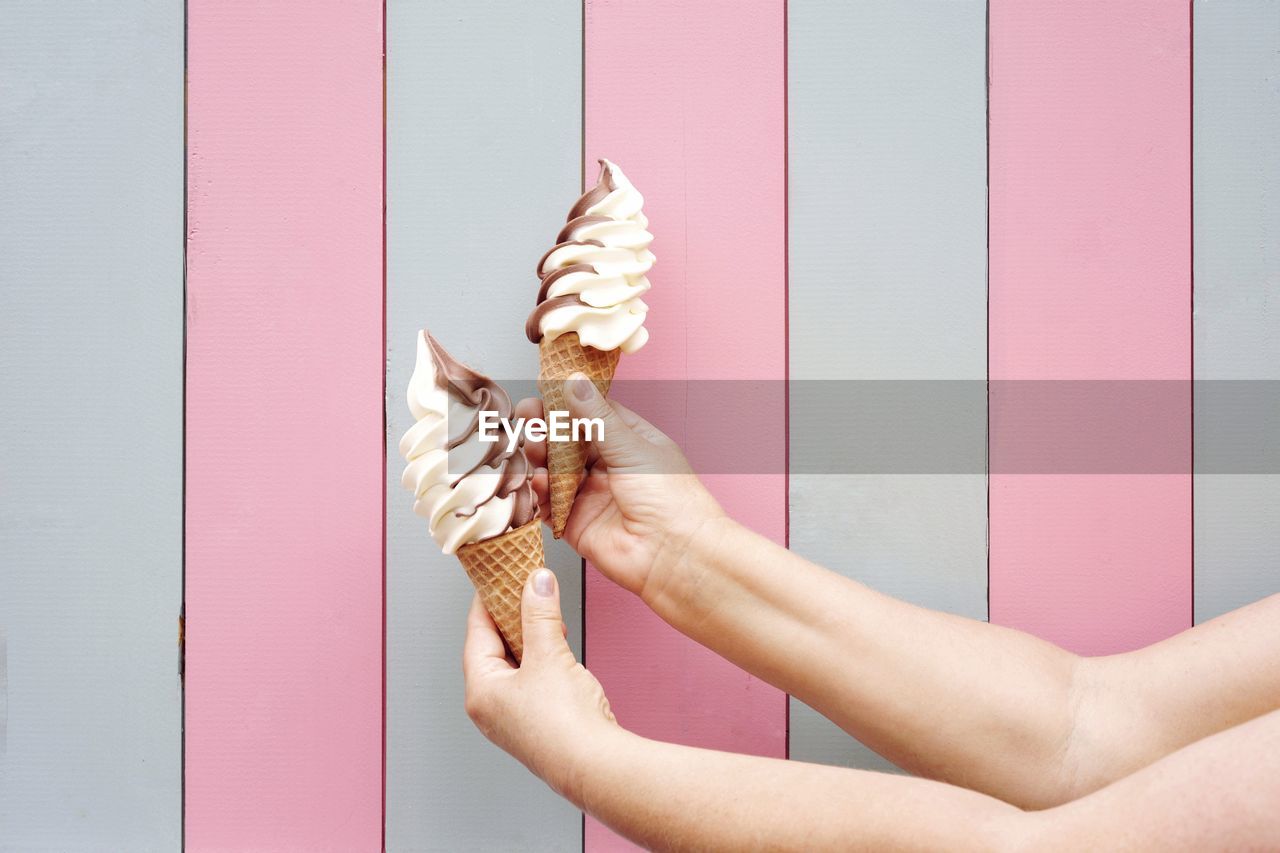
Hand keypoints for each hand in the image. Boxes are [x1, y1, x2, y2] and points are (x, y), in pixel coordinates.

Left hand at [463, 567, 618, 801]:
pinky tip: (558, 649)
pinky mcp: (535, 723)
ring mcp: (512, 718)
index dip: (489, 600)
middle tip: (528, 591)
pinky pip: (530, 680)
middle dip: (514, 618)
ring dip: (531, 638)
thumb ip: (540, 613)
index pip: (477, 632)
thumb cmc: (564, 723)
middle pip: (494, 647)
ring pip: (515, 664)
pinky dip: (541, 659)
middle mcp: (490, 707)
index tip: (498, 577)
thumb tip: (536, 582)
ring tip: (549, 617)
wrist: (594, 765)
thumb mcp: (548, 654)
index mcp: (481, 690)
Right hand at [516, 374, 725, 599]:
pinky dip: (540, 492)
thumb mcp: (632, 448)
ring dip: (540, 457)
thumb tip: (574, 382)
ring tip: (534, 449)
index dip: (567, 402)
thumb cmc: (672, 501)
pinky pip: (550, 504)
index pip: (592, 414)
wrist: (675, 555)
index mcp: (630, 442)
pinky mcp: (577, 524)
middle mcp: (610, 467)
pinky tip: (538, 481)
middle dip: (547, 429)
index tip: (543, 391)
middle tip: (529, 419)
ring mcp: (592, 495)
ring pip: (555, 470)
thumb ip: (597, 418)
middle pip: (568, 441)